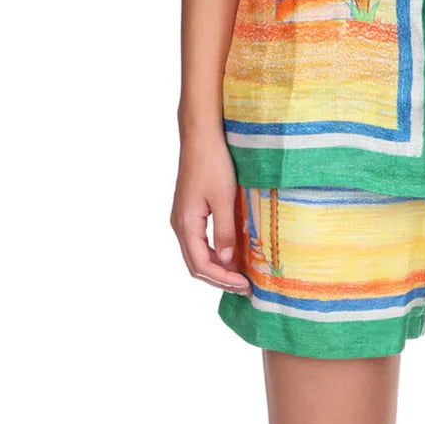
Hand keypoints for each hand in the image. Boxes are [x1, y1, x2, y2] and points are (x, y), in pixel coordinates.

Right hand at [170, 130, 250, 294]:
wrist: (201, 137)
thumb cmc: (213, 163)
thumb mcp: (224, 198)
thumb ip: (225, 231)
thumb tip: (225, 260)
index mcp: (185, 224)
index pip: (201, 265)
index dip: (223, 279)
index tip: (244, 285)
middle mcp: (180, 224)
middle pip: (196, 264)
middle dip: (219, 279)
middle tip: (244, 287)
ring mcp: (183, 218)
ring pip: (197, 254)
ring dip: (217, 268)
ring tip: (240, 275)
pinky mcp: (190, 211)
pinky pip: (199, 241)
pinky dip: (214, 253)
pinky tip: (231, 254)